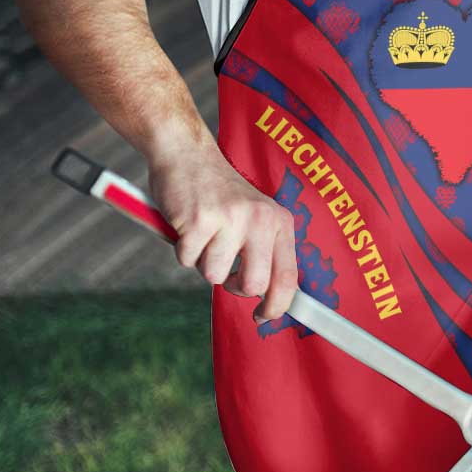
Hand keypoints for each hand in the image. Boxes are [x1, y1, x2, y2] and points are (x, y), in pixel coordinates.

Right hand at [148, 144, 297, 323]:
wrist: (187, 154)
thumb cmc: (220, 195)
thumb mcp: (255, 217)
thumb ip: (265, 252)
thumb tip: (268, 299)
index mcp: (279, 221)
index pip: (288, 277)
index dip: (277, 306)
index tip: (264, 317)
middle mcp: (261, 219)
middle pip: (254, 285)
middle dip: (235, 287)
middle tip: (225, 271)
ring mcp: (230, 219)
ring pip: (214, 276)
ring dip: (203, 262)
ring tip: (204, 234)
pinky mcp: (199, 220)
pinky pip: (187, 260)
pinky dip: (183, 250)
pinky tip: (188, 225)